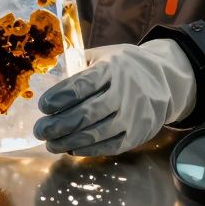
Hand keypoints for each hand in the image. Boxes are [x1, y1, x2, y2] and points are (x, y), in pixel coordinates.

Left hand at [33, 39, 196, 156]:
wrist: (165, 81)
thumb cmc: (124, 67)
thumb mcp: (105, 55)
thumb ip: (79, 63)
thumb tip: (50, 71)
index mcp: (111, 69)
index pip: (81, 85)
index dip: (59, 98)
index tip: (43, 106)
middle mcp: (123, 93)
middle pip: (85, 114)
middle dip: (58, 125)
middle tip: (39, 130)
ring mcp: (132, 116)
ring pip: (96, 133)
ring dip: (68, 141)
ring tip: (50, 143)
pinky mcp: (137, 134)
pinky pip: (109, 146)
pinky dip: (88, 149)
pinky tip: (71, 148)